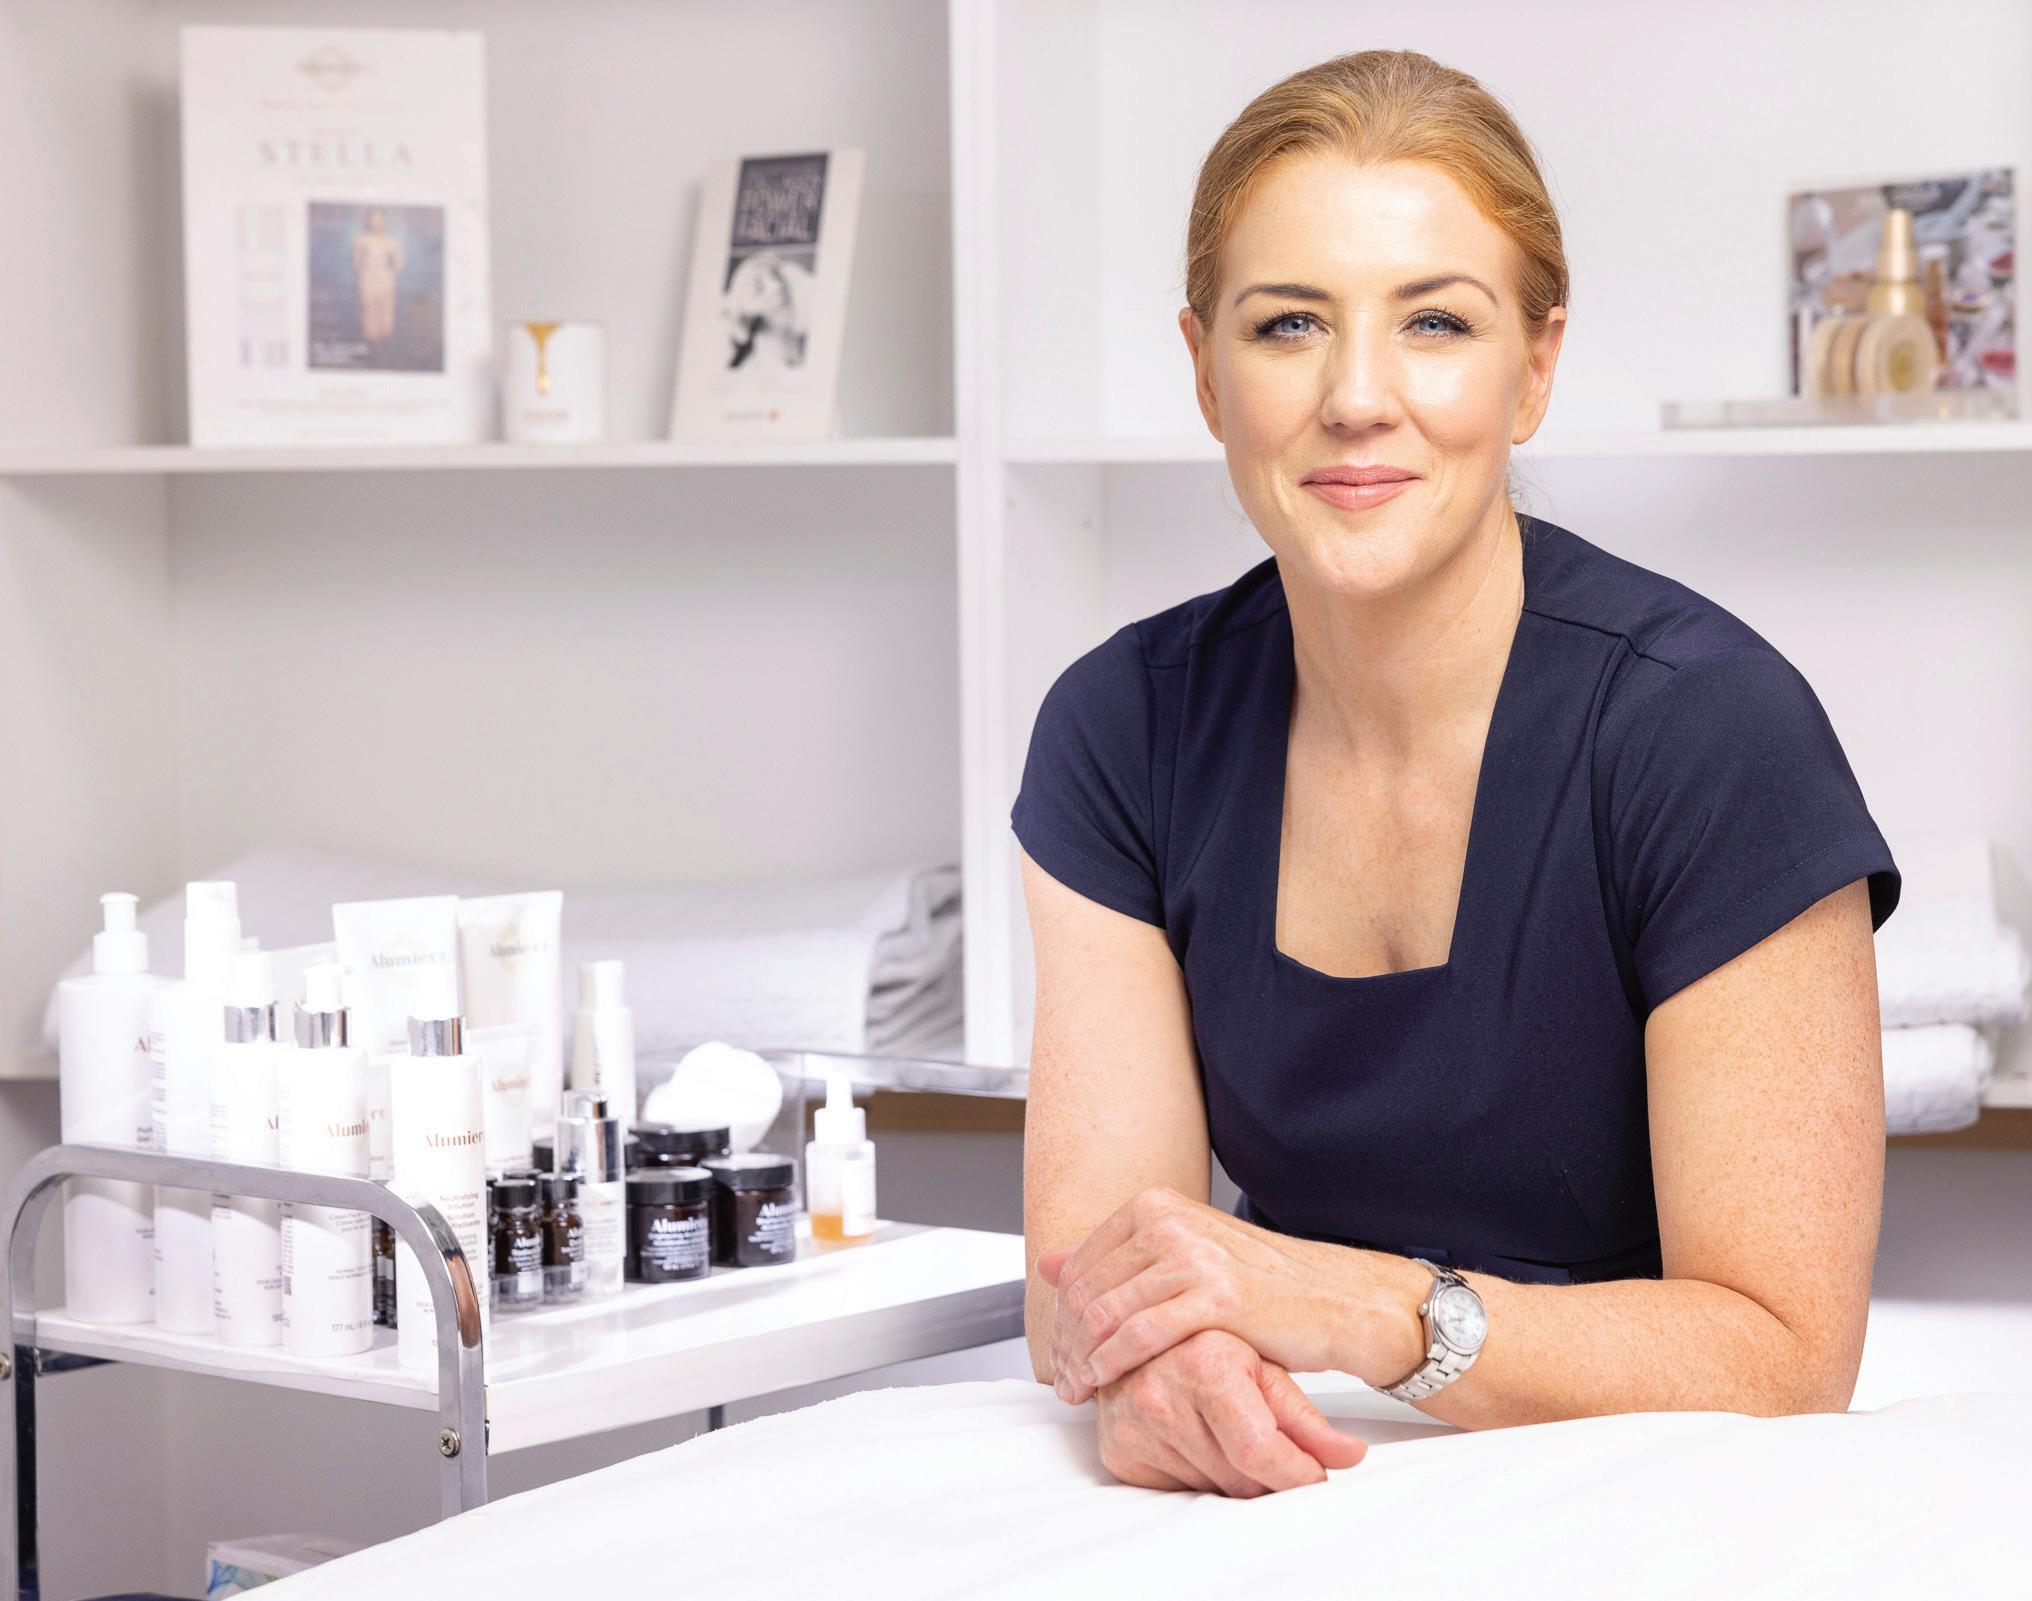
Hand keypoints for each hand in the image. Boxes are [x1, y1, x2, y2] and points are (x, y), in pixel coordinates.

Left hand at [1040, 1186, 1358, 1402]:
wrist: (1333, 1301)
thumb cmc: (1258, 1285)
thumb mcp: (1181, 1257)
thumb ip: (1113, 1258)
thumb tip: (1045, 1263)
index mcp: (1155, 1206)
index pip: (1079, 1264)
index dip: (1058, 1314)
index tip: (1057, 1352)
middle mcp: (1168, 1222)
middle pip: (1084, 1290)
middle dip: (1064, 1342)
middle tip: (1061, 1381)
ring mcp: (1192, 1255)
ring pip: (1104, 1313)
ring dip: (1080, 1359)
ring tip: (1076, 1390)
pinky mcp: (1215, 1296)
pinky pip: (1140, 1335)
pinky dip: (1111, 1363)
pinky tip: (1102, 1384)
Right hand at [1092, 1329, 1366, 1496]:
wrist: (1135, 1337)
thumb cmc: (1207, 1346)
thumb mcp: (1263, 1369)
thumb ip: (1307, 1419)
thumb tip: (1353, 1456)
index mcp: (1204, 1364)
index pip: (1259, 1449)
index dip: (1296, 1473)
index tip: (1314, 1476)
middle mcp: (1159, 1394)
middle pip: (1240, 1479)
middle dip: (1264, 1473)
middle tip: (1263, 1439)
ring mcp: (1132, 1426)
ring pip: (1212, 1492)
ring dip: (1229, 1475)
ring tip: (1220, 1430)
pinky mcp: (1117, 1452)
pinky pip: (1178, 1492)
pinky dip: (1196, 1475)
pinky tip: (1192, 1439)